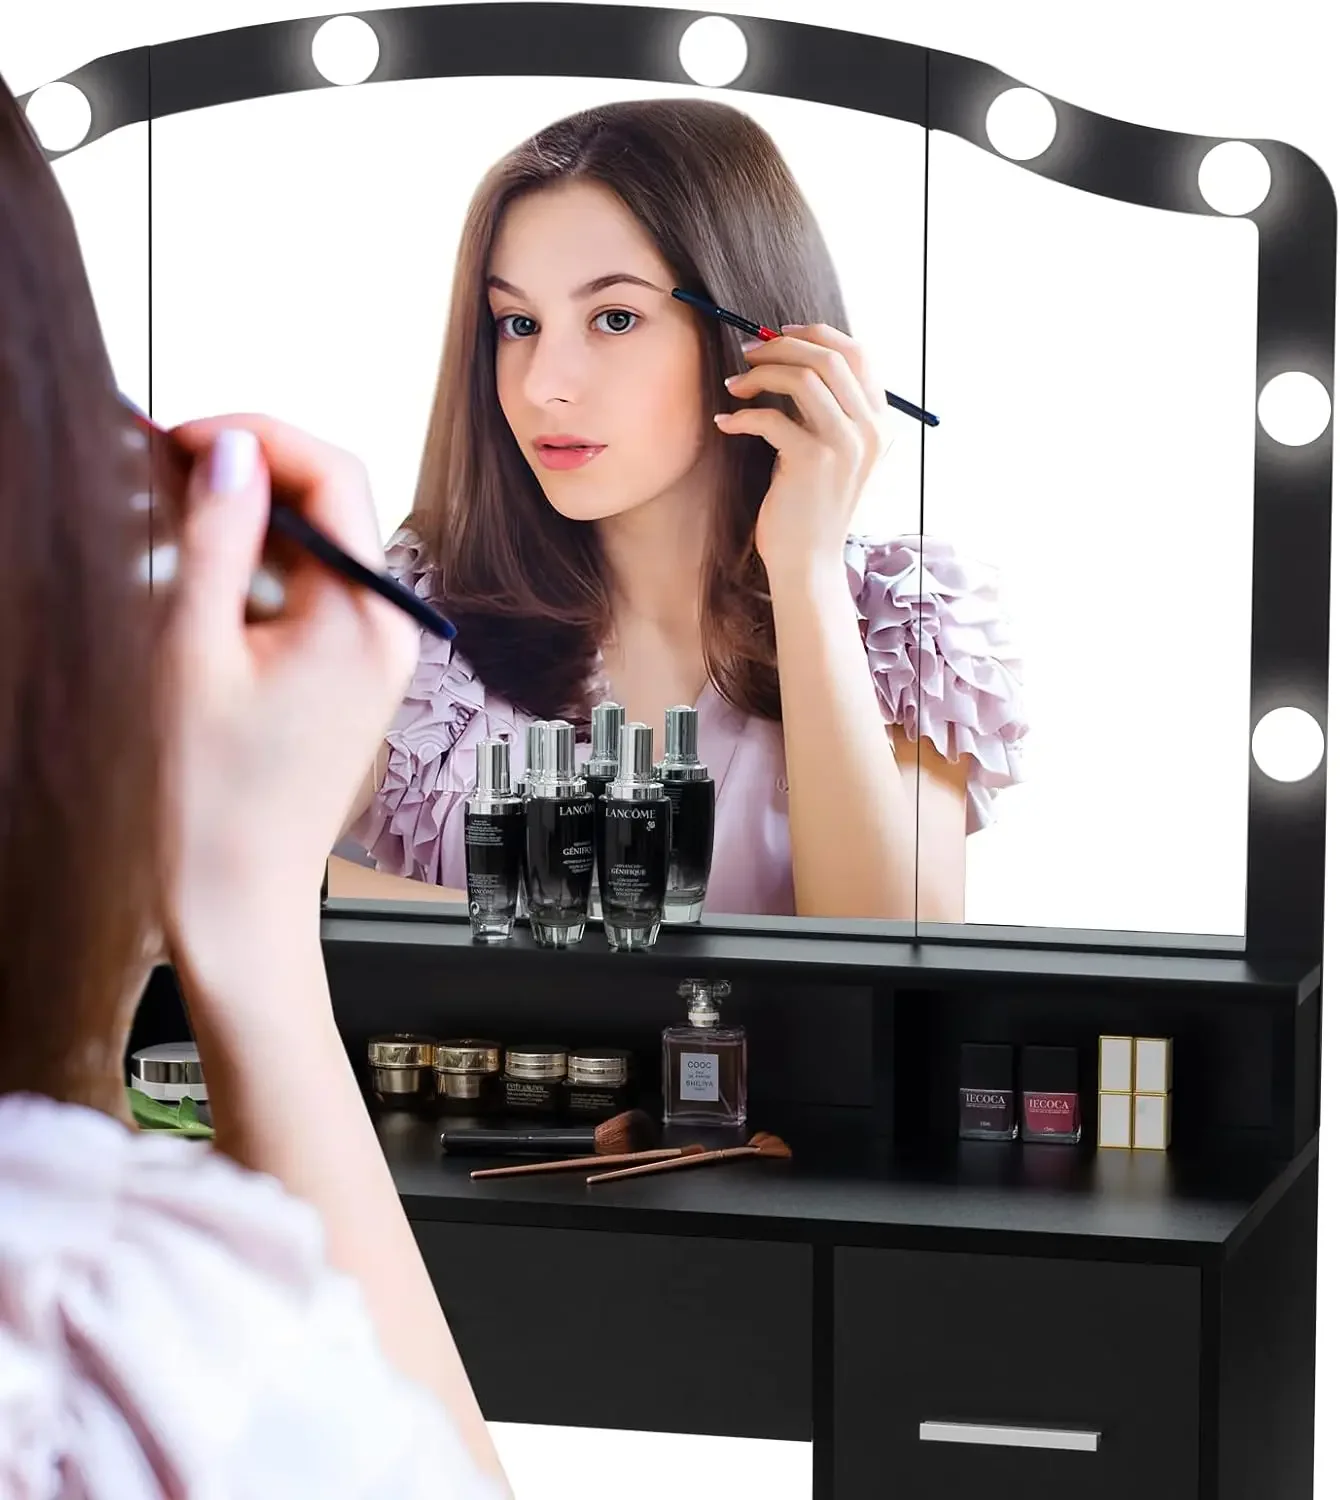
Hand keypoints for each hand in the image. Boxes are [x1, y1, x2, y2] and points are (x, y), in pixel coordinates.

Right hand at [156, 415, 417, 983]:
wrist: (241, 895)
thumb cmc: (214, 797)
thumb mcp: (194, 648)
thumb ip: (215, 536)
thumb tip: (227, 448)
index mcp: (363, 615)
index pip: (332, 472)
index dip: (257, 434)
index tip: (183, 434)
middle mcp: (386, 627)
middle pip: (332, 502)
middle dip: (252, 471)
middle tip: (164, 466)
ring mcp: (375, 651)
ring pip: (318, 544)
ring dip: (251, 520)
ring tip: (172, 520)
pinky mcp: (353, 673)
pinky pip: (314, 590)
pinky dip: (261, 568)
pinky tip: (205, 578)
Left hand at [713, 324, 892, 582]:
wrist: (809, 560)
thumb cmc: (809, 504)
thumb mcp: (829, 451)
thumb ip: (825, 410)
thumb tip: (789, 359)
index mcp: (879, 422)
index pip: (857, 353)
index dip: (814, 335)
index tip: (778, 336)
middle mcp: (870, 429)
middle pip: (828, 357)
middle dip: (781, 347)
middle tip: (747, 355)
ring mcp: (845, 444)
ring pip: (803, 377)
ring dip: (760, 374)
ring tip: (734, 386)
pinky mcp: (813, 460)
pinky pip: (771, 417)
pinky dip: (742, 415)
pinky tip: (726, 422)